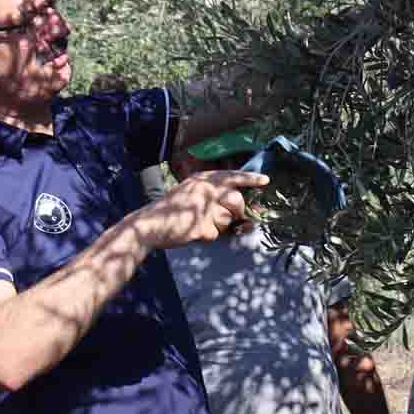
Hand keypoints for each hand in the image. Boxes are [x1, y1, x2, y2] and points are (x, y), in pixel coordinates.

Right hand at [129, 170, 263, 249]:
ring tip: (197, 223)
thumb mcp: (191, 196)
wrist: (148, 225)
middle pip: (237, 201)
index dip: (249, 179)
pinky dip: (206, 237)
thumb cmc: (171, 213)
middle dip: (237, 213)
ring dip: (218, 226)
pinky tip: (191, 232)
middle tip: (224, 218)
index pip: (232, 176)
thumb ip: (214, 198)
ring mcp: (203, 207)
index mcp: (202, 179)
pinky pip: (215, 235)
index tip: (265, 181)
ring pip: (228, 220)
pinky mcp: (201, 225)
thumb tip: (244, 212)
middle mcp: (204, 189)